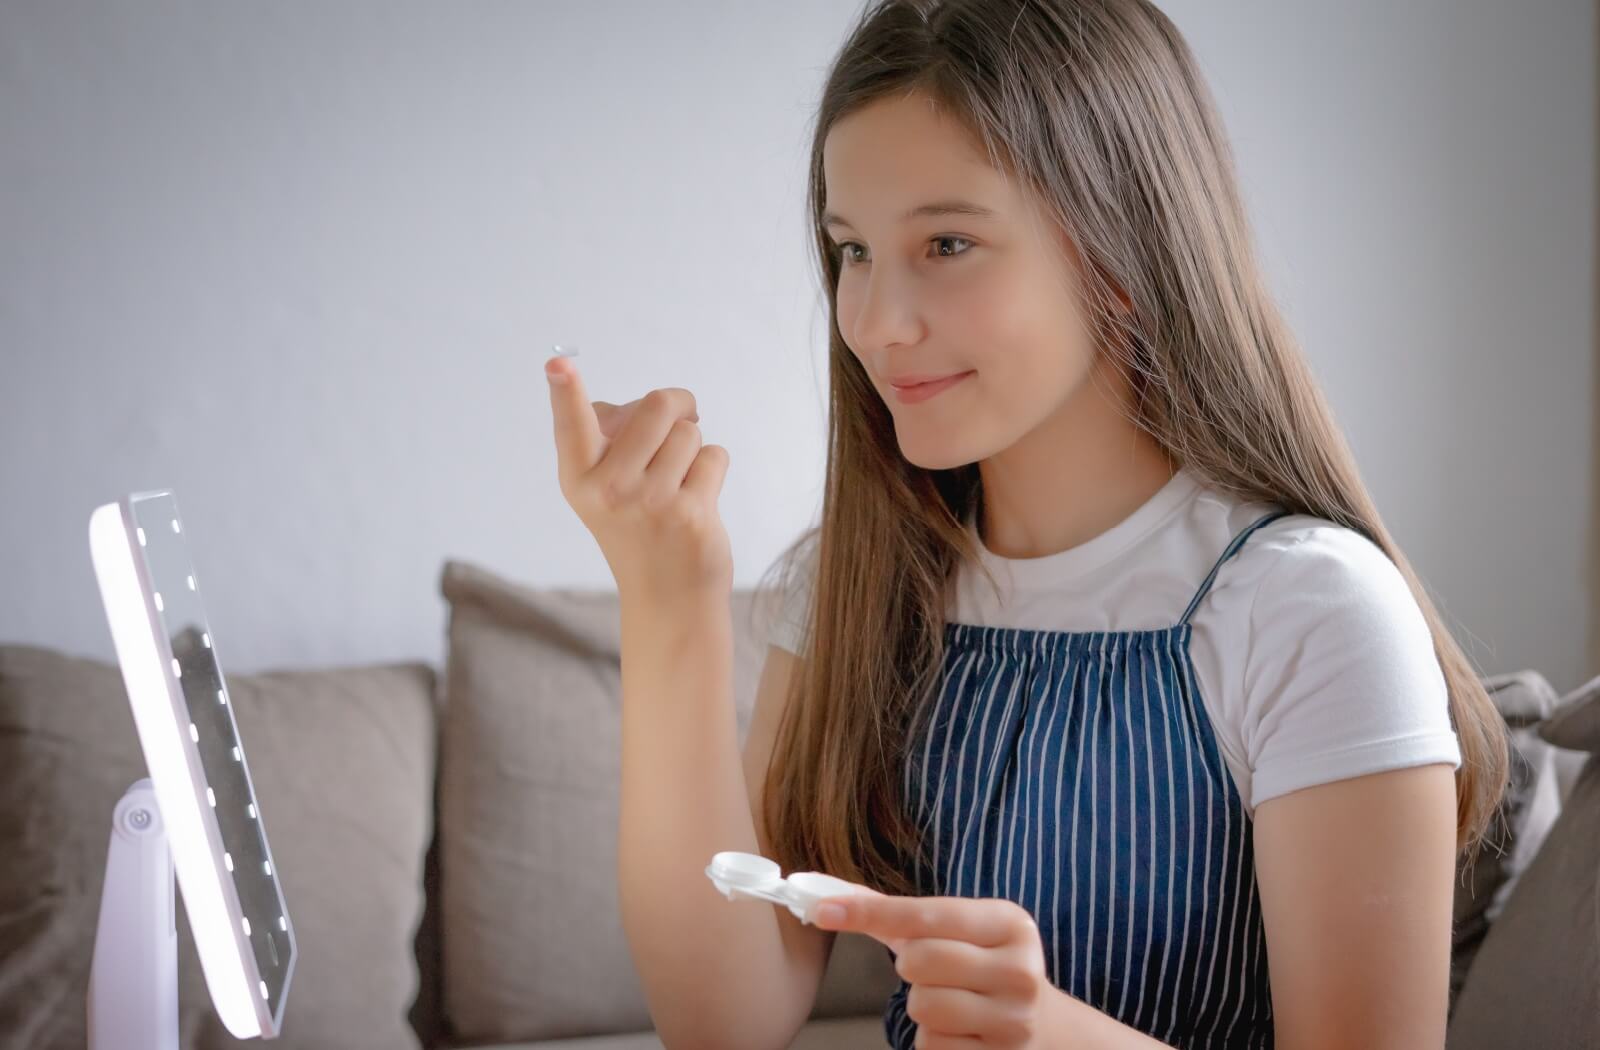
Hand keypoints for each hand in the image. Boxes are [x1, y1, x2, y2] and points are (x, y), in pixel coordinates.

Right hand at [544, 354, 731, 600]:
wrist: (667, 597)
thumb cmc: (636, 526)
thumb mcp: (603, 489)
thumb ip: (609, 439)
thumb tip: (635, 406)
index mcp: (579, 477)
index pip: (571, 425)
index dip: (565, 391)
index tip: (558, 364)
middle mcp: (608, 488)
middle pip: (658, 405)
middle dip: (679, 405)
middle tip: (682, 419)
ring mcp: (649, 502)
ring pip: (691, 432)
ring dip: (694, 447)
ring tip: (680, 481)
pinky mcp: (689, 513)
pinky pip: (714, 456)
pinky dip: (712, 470)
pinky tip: (697, 499)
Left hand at [813, 890, 1073, 1048]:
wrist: (1045, 1028)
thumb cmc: (983, 968)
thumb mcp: (960, 932)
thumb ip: (899, 914)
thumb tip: (832, 895)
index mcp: (1009, 923)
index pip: (924, 914)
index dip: (869, 911)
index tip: (822, 909)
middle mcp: (1019, 969)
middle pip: (918, 960)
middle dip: (911, 968)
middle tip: (934, 972)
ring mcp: (1014, 1020)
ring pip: (922, 1006)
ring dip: (923, 1007)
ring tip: (953, 1004)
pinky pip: (931, 1046)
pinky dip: (934, 1040)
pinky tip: (962, 1033)